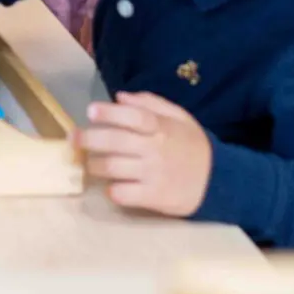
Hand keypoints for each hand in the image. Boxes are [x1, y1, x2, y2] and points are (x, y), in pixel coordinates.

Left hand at [78, 92, 211, 216]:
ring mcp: (153, 174)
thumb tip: (119, 96)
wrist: (220, 182)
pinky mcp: (154, 196)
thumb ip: (150, 103)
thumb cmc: (193, 146)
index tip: (90, 111)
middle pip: (114, 141)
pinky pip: (123, 193)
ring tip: (89, 163)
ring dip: (94, 165)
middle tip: (73, 139)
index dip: (109, 112)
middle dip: (87, 139)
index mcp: (161, 127)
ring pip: (112, 167)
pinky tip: (110, 185)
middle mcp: (154, 149)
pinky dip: (111, 190)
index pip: (133, 116)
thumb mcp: (179, 118)